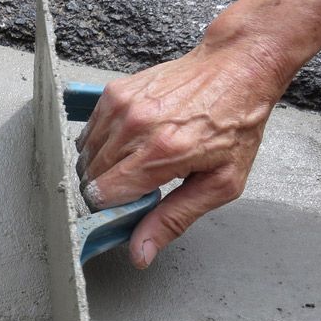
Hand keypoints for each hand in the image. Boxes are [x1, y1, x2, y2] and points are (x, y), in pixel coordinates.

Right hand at [75, 38, 286, 268]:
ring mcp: (121, 106)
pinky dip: (101, 143)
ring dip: (102, 167)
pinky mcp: (114, 92)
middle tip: (138, 184)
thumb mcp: (221, 183)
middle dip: (108, 189)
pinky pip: (88, 131)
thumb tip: (140, 253)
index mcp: (162, 153)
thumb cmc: (235, 123)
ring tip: (134, 162)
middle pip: (89, 176)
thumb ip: (174, 219)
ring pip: (84, 155)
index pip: (102, 194)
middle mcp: (135, 127)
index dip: (111, 208)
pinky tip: (129, 142)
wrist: (236, 67)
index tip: (129, 205)